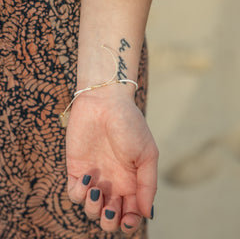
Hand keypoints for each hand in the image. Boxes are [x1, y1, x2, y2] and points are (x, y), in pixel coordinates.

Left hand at [66, 85, 157, 232]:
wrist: (105, 103)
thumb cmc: (130, 126)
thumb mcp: (147, 155)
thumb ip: (148, 185)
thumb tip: (147, 213)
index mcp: (132, 180)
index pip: (131, 211)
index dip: (130, 222)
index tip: (128, 219)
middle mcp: (113, 182)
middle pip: (110, 216)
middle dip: (110, 221)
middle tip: (111, 209)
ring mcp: (95, 177)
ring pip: (91, 209)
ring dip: (94, 210)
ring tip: (97, 192)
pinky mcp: (76, 169)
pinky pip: (74, 194)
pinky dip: (79, 194)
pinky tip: (87, 179)